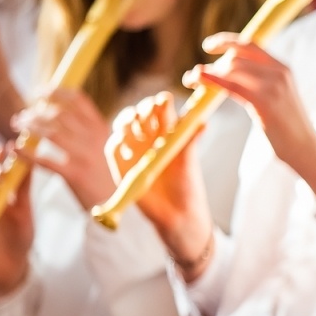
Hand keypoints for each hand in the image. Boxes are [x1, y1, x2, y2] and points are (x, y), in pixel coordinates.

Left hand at [13, 89, 113, 207]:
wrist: (118, 205)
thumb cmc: (107, 177)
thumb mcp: (105, 149)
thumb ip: (90, 132)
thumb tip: (67, 113)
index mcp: (102, 131)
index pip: (78, 101)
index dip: (56, 92)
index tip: (40, 92)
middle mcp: (94, 140)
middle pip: (59, 113)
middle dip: (36, 111)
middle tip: (22, 115)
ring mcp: (84, 156)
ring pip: (50, 132)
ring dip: (29, 125)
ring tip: (16, 125)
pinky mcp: (74, 175)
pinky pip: (43, 160)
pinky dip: (25, 153)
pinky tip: (15, 149)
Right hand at [107, 94, 215, 273]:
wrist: (177, 214)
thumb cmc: (187, 186)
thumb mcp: (189, 162)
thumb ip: (189, 141)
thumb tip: (202, 122)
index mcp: (169, 134)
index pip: (160, 111)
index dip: (160, 103)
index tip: (164, 101)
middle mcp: (150, 139)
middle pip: (140, 115)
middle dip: (142, 110)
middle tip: (148, 112)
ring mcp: (134, 151)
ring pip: (124, 127)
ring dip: (126, 120)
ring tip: (133, 122)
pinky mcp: (122, 166)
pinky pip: (113, 149)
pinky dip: (115, 141)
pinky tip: (122, 138)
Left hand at [189, 35, 315, 195]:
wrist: (306, 149)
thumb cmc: (289, 129)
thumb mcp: (278, 98)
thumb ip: (262, 82)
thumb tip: (233, 75)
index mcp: (283, 68)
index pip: (251, 44)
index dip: (227, 41)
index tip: (208, 46)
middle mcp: (279, 72)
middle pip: (238, 55)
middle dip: (213, 61)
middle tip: (195, 74)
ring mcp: (273, 86)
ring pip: (232, 68)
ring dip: (207, 72)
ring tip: (190, 80)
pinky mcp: (265, 101)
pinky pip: (231, 85)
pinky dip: (211, 79)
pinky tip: (198, 78)